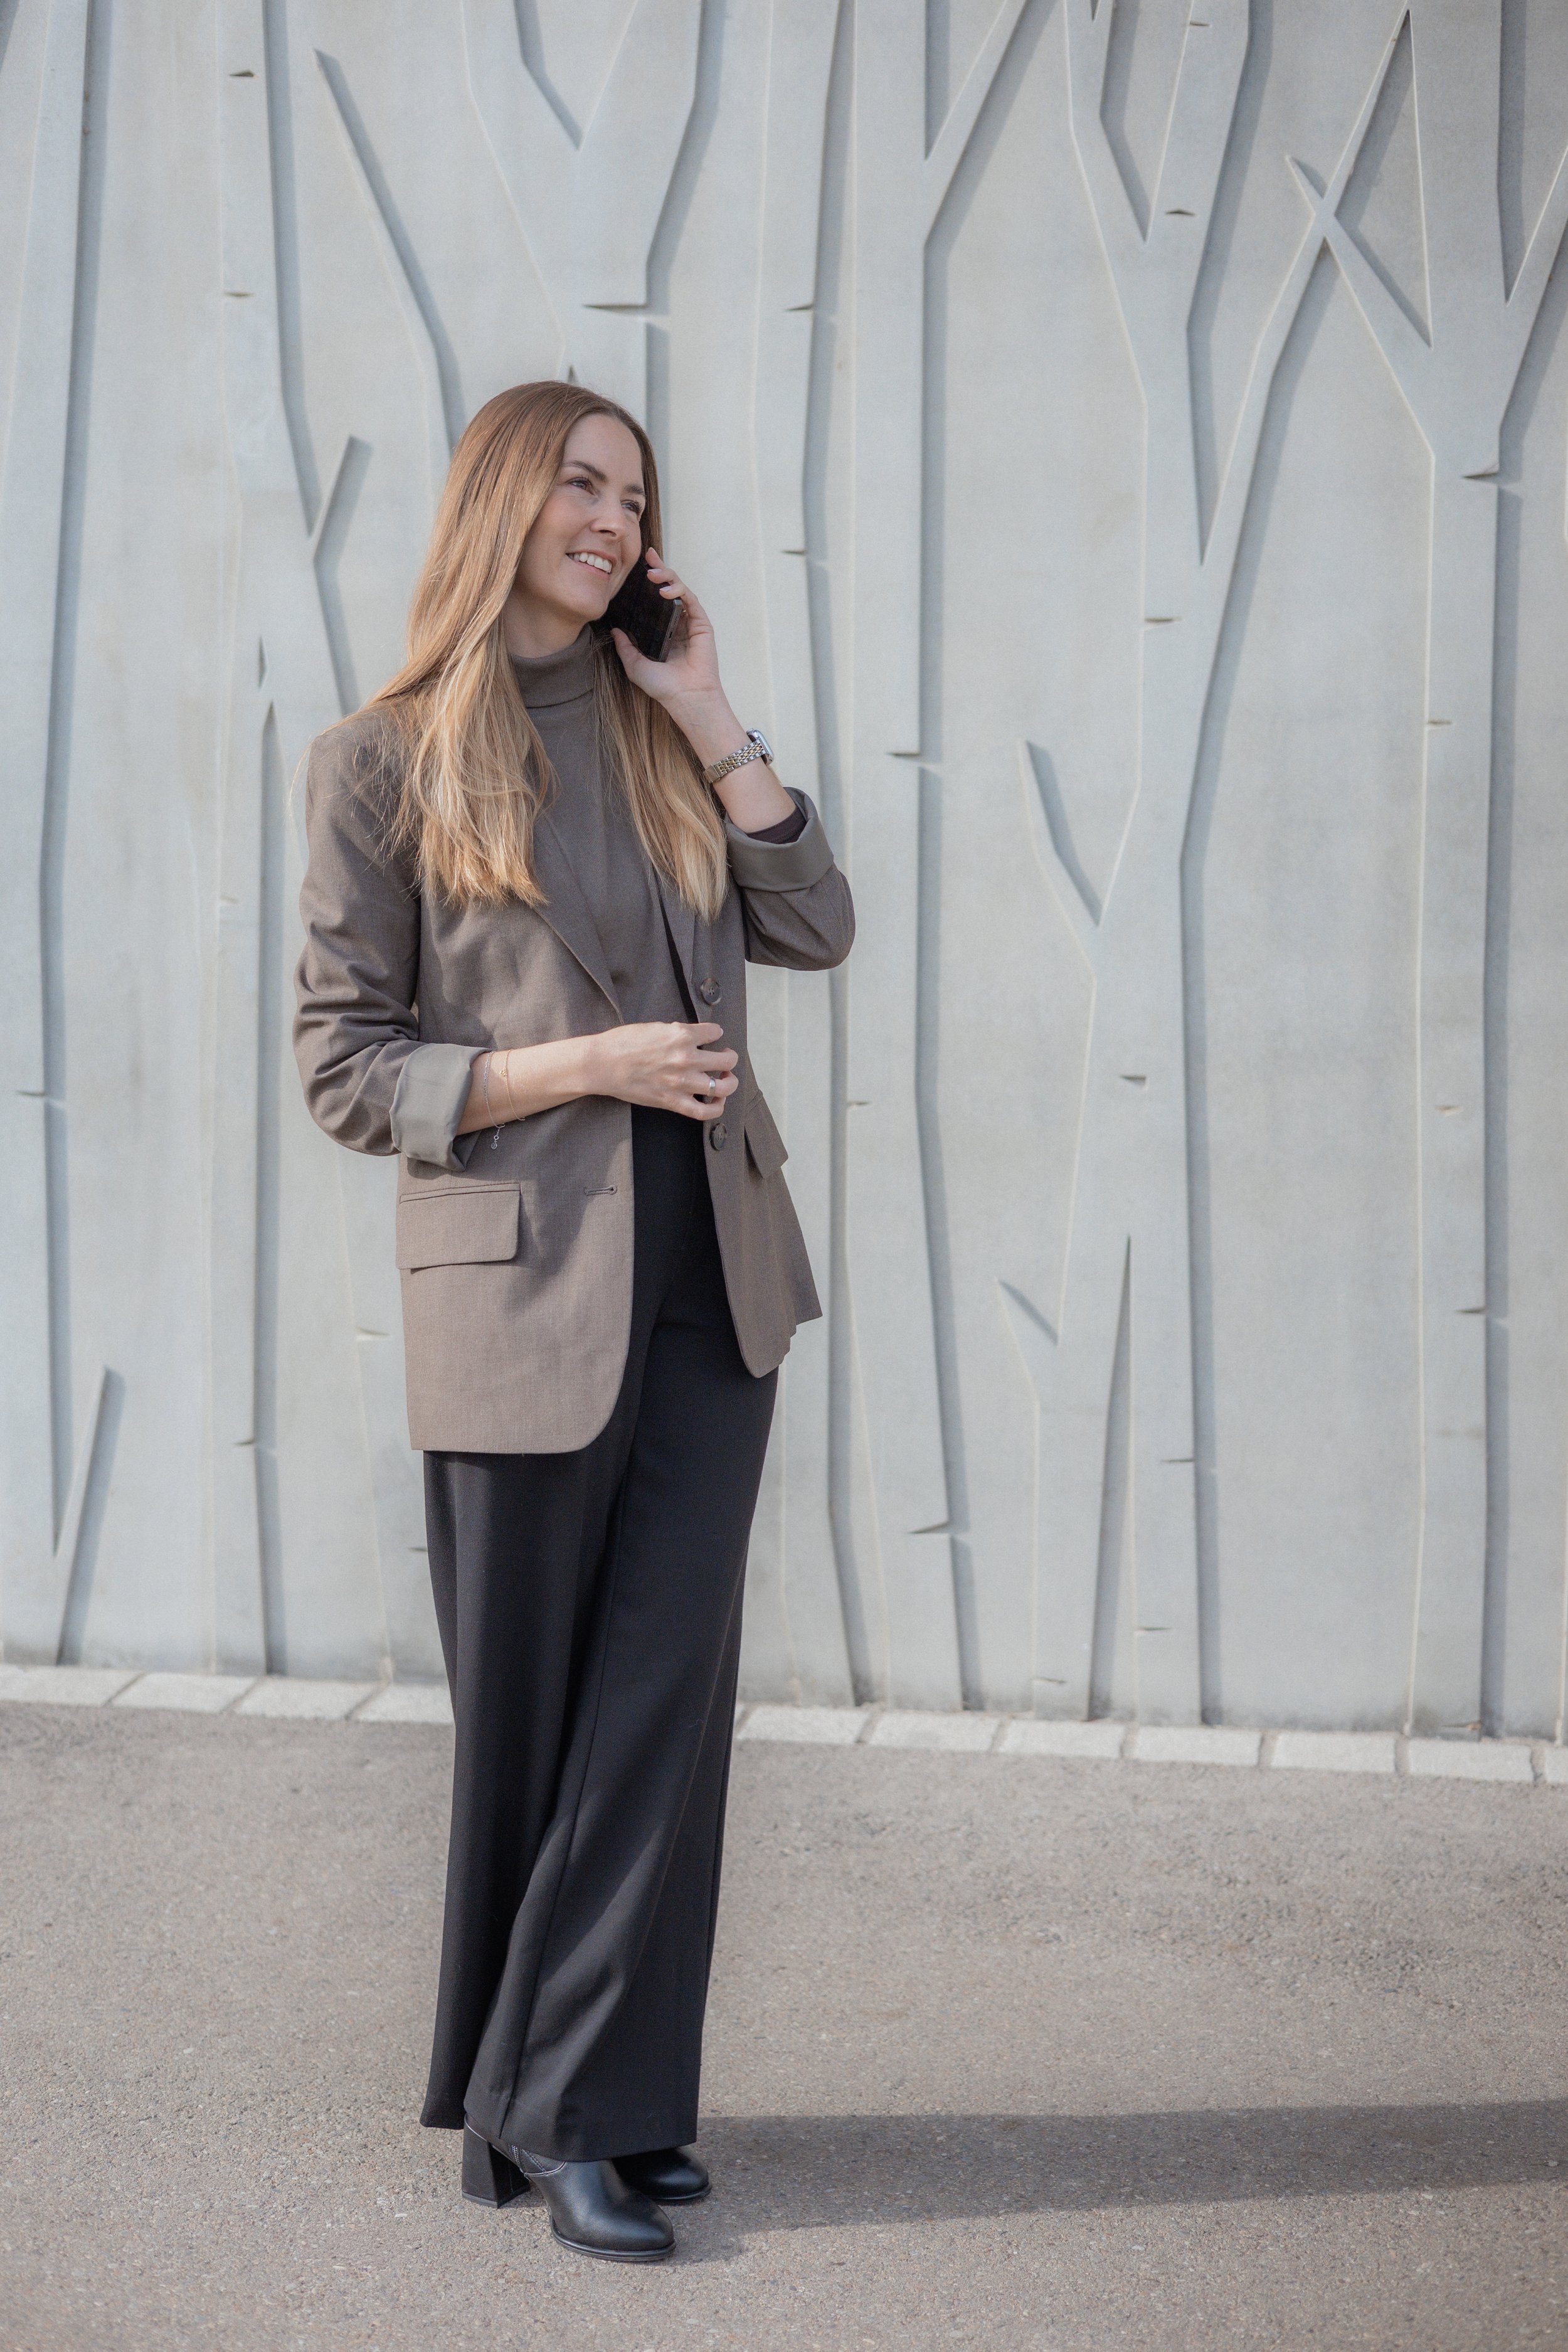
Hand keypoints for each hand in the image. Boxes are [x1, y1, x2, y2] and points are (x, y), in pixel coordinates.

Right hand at [586, 1020, 738, 1121]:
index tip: (712, 1036)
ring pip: (723, 1086)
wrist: (603, 1064)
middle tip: (724, 1057)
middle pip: (726, 1059)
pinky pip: (705, 1111)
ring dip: (729, 1081)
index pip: (715, 1032)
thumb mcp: (655, 1027)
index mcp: (681, 1035)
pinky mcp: (673, 1101)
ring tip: (725, 1078)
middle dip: (728, 1057)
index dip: (716, 1033)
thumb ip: (678, 1033)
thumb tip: (694, 1037)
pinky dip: (717, 1107)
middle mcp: (686, 1058)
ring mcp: (682, 1082)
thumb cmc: (623, 1043)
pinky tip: (718, 1100)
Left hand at [609, 553, 747, 771]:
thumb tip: (614, 629)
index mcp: (662, 631)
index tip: (639, 565)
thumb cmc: (663, 687)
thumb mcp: (635, 665)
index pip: (655, 600)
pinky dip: (680, 591)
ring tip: (654, 575)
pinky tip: (666, 590)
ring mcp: (690, 623)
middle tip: (648, 559)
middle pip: (669, 588)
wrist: (685, 698)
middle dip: (659, 570)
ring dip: (668, 577)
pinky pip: (691, 601)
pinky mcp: (702, 624)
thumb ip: (625, 646)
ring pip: (681, 590)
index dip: (649, 582)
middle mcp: (677, 624)